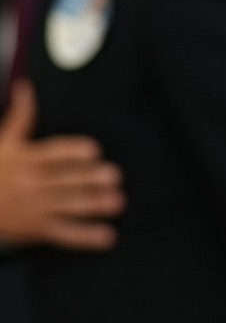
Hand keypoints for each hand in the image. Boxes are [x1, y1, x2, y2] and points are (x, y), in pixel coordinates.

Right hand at [0, 80, 124, 249]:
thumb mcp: (3, 143)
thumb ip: (21, 117)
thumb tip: (25, 86)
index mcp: (25, 159)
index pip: (52, 153)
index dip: (72, 152)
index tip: (93, 150)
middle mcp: (30, 182)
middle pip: (64, 180)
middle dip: (89, 179)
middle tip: (114, 176)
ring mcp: (34, 207)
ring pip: (68, 206)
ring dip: (94, 205)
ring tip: (117, 202)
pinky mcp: (37, 228)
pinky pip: (65, 233)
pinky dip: (86, 236)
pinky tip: (106, 236)